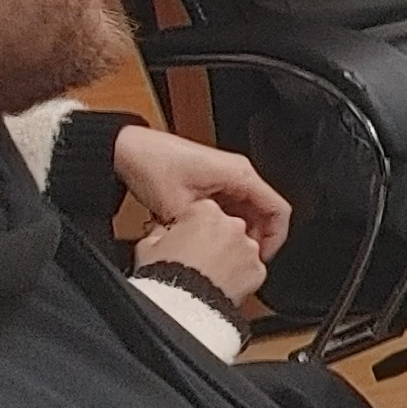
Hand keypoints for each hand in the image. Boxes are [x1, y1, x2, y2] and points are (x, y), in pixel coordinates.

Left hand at [111, 124, 289, 259]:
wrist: (129, 149)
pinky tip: (209, 235)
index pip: (278, 210)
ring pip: (248, 211)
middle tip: (240, 258)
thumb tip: (222, 251)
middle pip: (264, 212)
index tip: (262, 257)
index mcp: (240, 174)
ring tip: (222, 249)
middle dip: (254, 238)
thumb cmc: (152, 165)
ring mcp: (227, 176)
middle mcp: (238, 173)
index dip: (275, 239)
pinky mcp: (214, 180)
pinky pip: (231, 206)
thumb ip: (208, 232)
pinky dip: (225, 223)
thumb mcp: (180, 208)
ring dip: (238, 231)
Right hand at [133, 199, 267, 306]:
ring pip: (241, 249)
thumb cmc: (164, 275)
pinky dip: (240, 278)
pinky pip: (251, 271)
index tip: (185, 240)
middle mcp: (233, 225)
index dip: (192, 228)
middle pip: (226, 229)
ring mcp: (249, 248)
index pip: (203, 211)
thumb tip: (160, 232)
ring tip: (209, 276)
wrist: (182, 305)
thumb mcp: (147, 246)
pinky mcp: (258, 270)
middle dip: (214, 242)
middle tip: (197, 261)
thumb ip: (158, 232)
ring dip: (229, 259)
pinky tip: (221, 286)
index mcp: (206, 211)